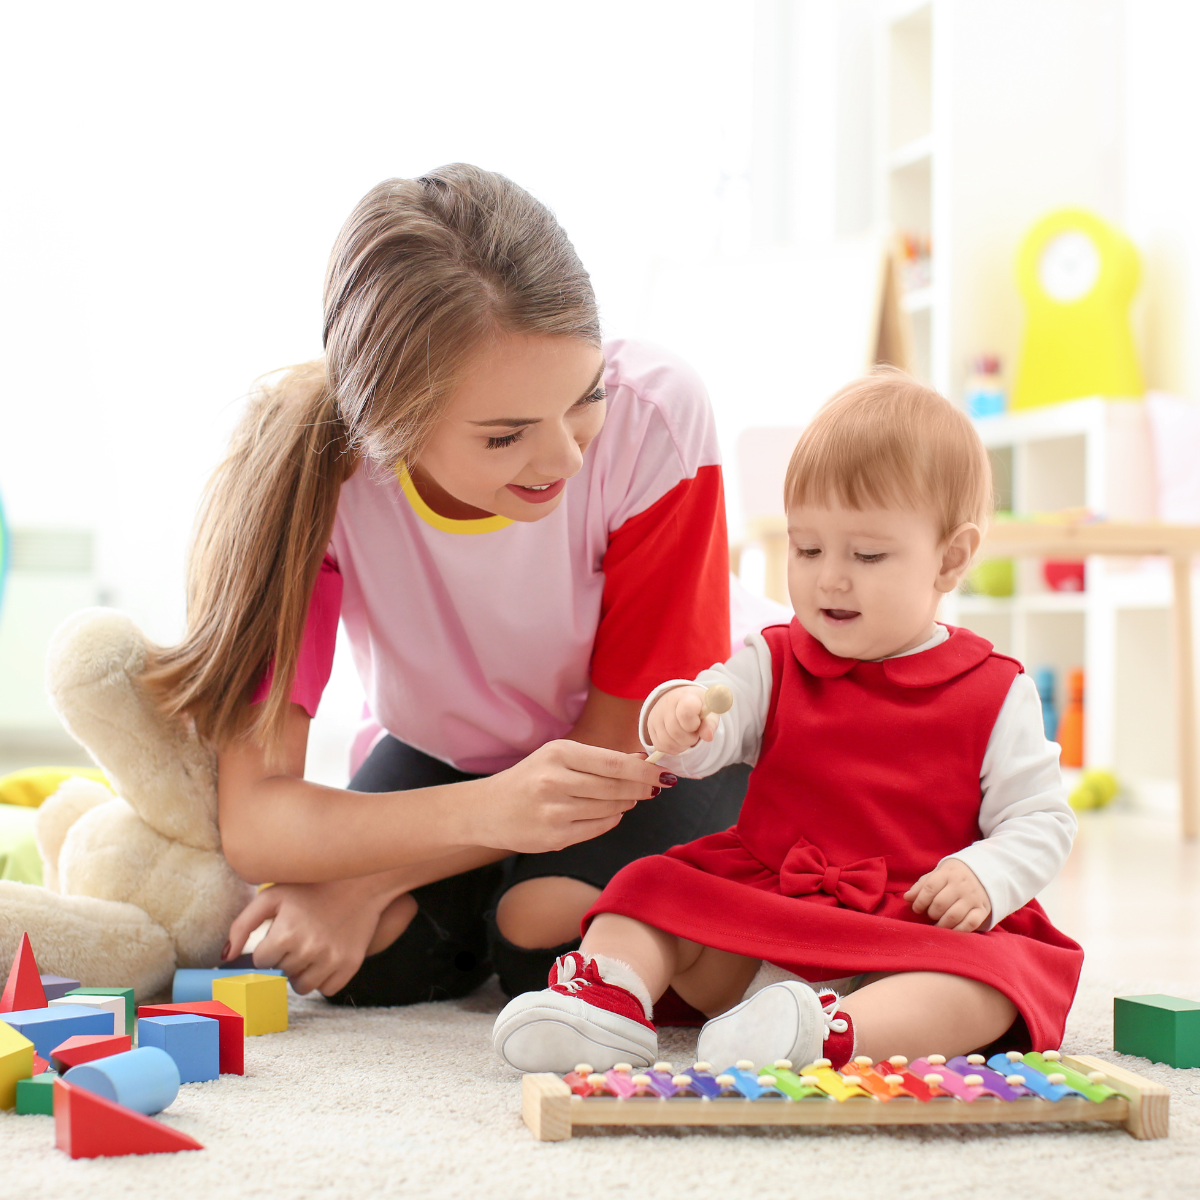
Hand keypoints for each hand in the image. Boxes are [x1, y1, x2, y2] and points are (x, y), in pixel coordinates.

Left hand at [223, 877, 414, 996]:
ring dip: (302, 972)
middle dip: (285, 958)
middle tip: (299, 936)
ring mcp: (331, 960)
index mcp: (285, 934)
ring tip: (312, 947)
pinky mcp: (350, 966)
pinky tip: (327, 955)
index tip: (280, 933)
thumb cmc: (311, 888)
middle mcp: (308, 950)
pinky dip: (324, 978)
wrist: (361, 882)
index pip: (261, 962)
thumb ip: (243, 925)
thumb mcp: (273, 896)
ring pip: (302, 987)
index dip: (269, 948)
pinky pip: (326, 989)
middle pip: (280, 975)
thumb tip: (226, 957)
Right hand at [468, 739, 671, 854]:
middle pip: (617, 787)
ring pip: (611, 808)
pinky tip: (609, 812)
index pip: (615, 763)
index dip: (644, 770)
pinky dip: (611, 819)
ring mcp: (555, 812)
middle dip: (642, 788)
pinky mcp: (555, 837)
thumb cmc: (530, 778)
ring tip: (629, 797)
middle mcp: (555, 782)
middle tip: (654, 787)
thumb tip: (642, 761)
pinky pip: (599, 828)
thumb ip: (597, 760)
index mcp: (559, 754)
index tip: (663, 773)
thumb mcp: (557, 757)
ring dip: (627, 803)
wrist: (488, 810)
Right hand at [646, 686, 717, 755]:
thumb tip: (708, 737)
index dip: (694, 723)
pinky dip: (673, 748)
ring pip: (668, 742)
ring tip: (688, 736)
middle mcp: (666, 705)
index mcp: (685, 697)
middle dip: (690, 738)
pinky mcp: (650, 728)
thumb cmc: (698, 706)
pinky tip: (679, 739)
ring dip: (682, 745)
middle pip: (676, 732)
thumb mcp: (709, 711)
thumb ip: (710, 723)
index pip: (686, 712)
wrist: (680, 699)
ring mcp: (655, 716)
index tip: (698, 722)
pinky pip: (662, 746)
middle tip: (695, 732)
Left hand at [904, 859, 990, 931]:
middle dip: (931, 913)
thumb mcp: (938, 874)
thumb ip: (922, 885)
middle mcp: (961, 885)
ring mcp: (973, 898)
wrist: (985, 873)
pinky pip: (970, 924)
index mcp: (948, 873)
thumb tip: (907, 898)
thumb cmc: (953, 876)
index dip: (920, 901)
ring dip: (941, 924)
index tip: (916, 909)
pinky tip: (951, 930)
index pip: (930, 887)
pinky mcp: (983, 909)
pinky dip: (958, 930)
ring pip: (954, 915)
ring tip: (937, 924)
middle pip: (940, 903)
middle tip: (930, 915)